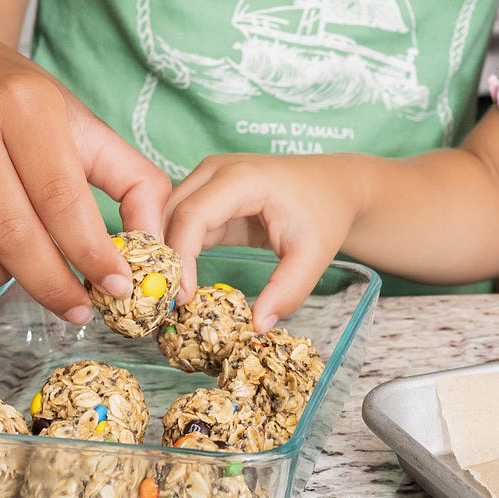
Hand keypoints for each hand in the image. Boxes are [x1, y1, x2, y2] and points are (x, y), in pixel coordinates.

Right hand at [0, 29, 170, 321]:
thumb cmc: (12, 101)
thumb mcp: (78, 123)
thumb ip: (131, 179)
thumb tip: (157, 243)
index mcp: (22, 104)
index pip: (60, 199)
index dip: (91, 255)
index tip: (116, 287)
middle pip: (13, 236)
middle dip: (53, 285)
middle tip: (76, 306)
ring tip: (16, 263)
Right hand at [163, 153, 362, 329]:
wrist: (334, 186)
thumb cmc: (324, 211)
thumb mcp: (314, 254)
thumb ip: (288, 290)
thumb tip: (257, 326)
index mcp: (241, 178)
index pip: (193, 214)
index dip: (182, 256)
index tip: (183, 298)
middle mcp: (217, 172)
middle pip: (171, 212)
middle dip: (164, 258)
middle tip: (165, 304)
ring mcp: (209, 181)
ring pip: (168, 216)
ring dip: (166, 255)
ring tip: (169, 298)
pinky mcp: (209, 198)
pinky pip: (181, 223)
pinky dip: (177, 252)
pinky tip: (180, 285)